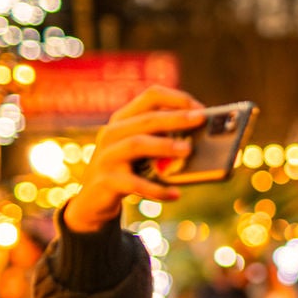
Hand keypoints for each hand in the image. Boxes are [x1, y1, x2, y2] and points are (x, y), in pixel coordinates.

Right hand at [62, 89, 205, 233]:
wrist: (93, 201)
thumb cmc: (128, 170)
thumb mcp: (142, 151)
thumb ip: (163, 140)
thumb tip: (204, 140)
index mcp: (123, 119)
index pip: (150, 96)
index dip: (177, 99)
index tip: (201, 108)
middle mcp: (112, 133)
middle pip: (146, 119)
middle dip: (176, 118)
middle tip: (201, 119)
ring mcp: (106, 156)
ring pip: (137, 144)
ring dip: (165, 145)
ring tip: (187, 150)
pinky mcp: (106, 181)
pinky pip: (134, 183)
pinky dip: (157, 189)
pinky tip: (176, 194)